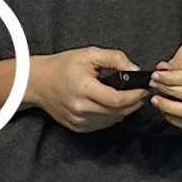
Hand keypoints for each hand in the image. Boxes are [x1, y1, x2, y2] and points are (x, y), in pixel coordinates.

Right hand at [27, 47, 148, 132]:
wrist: (38, 82)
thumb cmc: (63, 66)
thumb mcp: (90, 54)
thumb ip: (115, 59)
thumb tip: (135, 69)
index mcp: (83, 89)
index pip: (117, 99)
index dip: (135, 95)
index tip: (143, 88)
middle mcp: (80, 108)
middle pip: (117, 112)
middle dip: (134, 103)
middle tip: (141, 93)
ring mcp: (78, 120)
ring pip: (112, 120)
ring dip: (125, 110)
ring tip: (129, 97)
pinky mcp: (77, 127)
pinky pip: (103, 124)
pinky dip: (112, 116)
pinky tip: (113, 105)